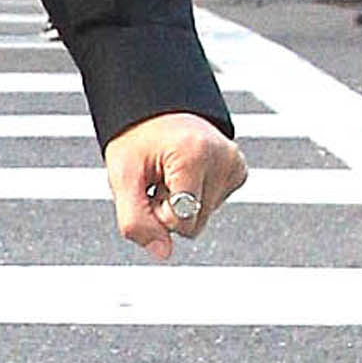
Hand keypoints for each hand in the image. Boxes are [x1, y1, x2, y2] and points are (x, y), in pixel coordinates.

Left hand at [104, 113, 247, 262]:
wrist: (155, 108)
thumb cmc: (136, 139)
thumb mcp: (122, 178)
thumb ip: (136, 220)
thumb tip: (163, 253)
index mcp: (195, 155)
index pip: (179, 222)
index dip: (155, 211)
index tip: (149, 184)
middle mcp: (224, 157)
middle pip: (193, 225)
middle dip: (169, 209)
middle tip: (158, 178)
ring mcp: (235, 163)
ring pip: (203, 218)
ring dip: (181, 203)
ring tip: (170, 173)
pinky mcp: (239, 170)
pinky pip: (214, 205)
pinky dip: (196, 195)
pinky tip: (186, 172)